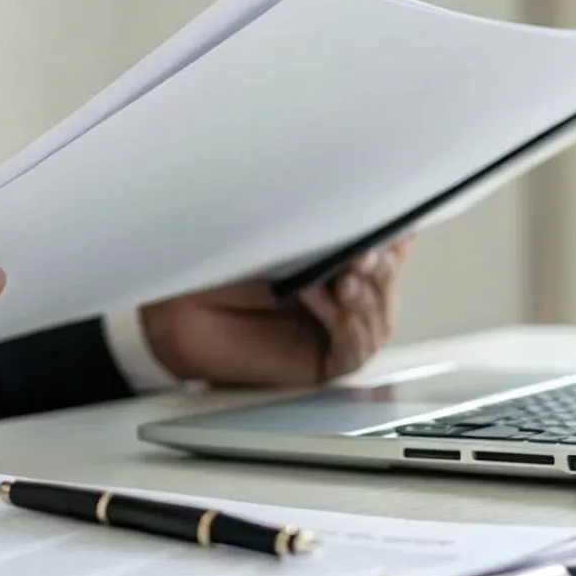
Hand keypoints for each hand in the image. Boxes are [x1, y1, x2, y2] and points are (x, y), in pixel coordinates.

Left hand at [141, 239, 410, 384]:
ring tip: (342, 274)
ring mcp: (332, 333)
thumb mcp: (285, 231)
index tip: (395, 224)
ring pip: (378, 320)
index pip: (386, 253)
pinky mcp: (321, 365)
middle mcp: (339, 297)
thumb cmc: (221, 264)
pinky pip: (353, 350)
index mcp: (337, 261)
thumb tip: (378, 210)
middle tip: (365, 253)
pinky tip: (320, 297)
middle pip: (387, 287)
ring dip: (365, 295)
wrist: (180, 304)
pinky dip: (344, 323)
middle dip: (381, 269)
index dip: (394, 241)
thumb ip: (331, 226)